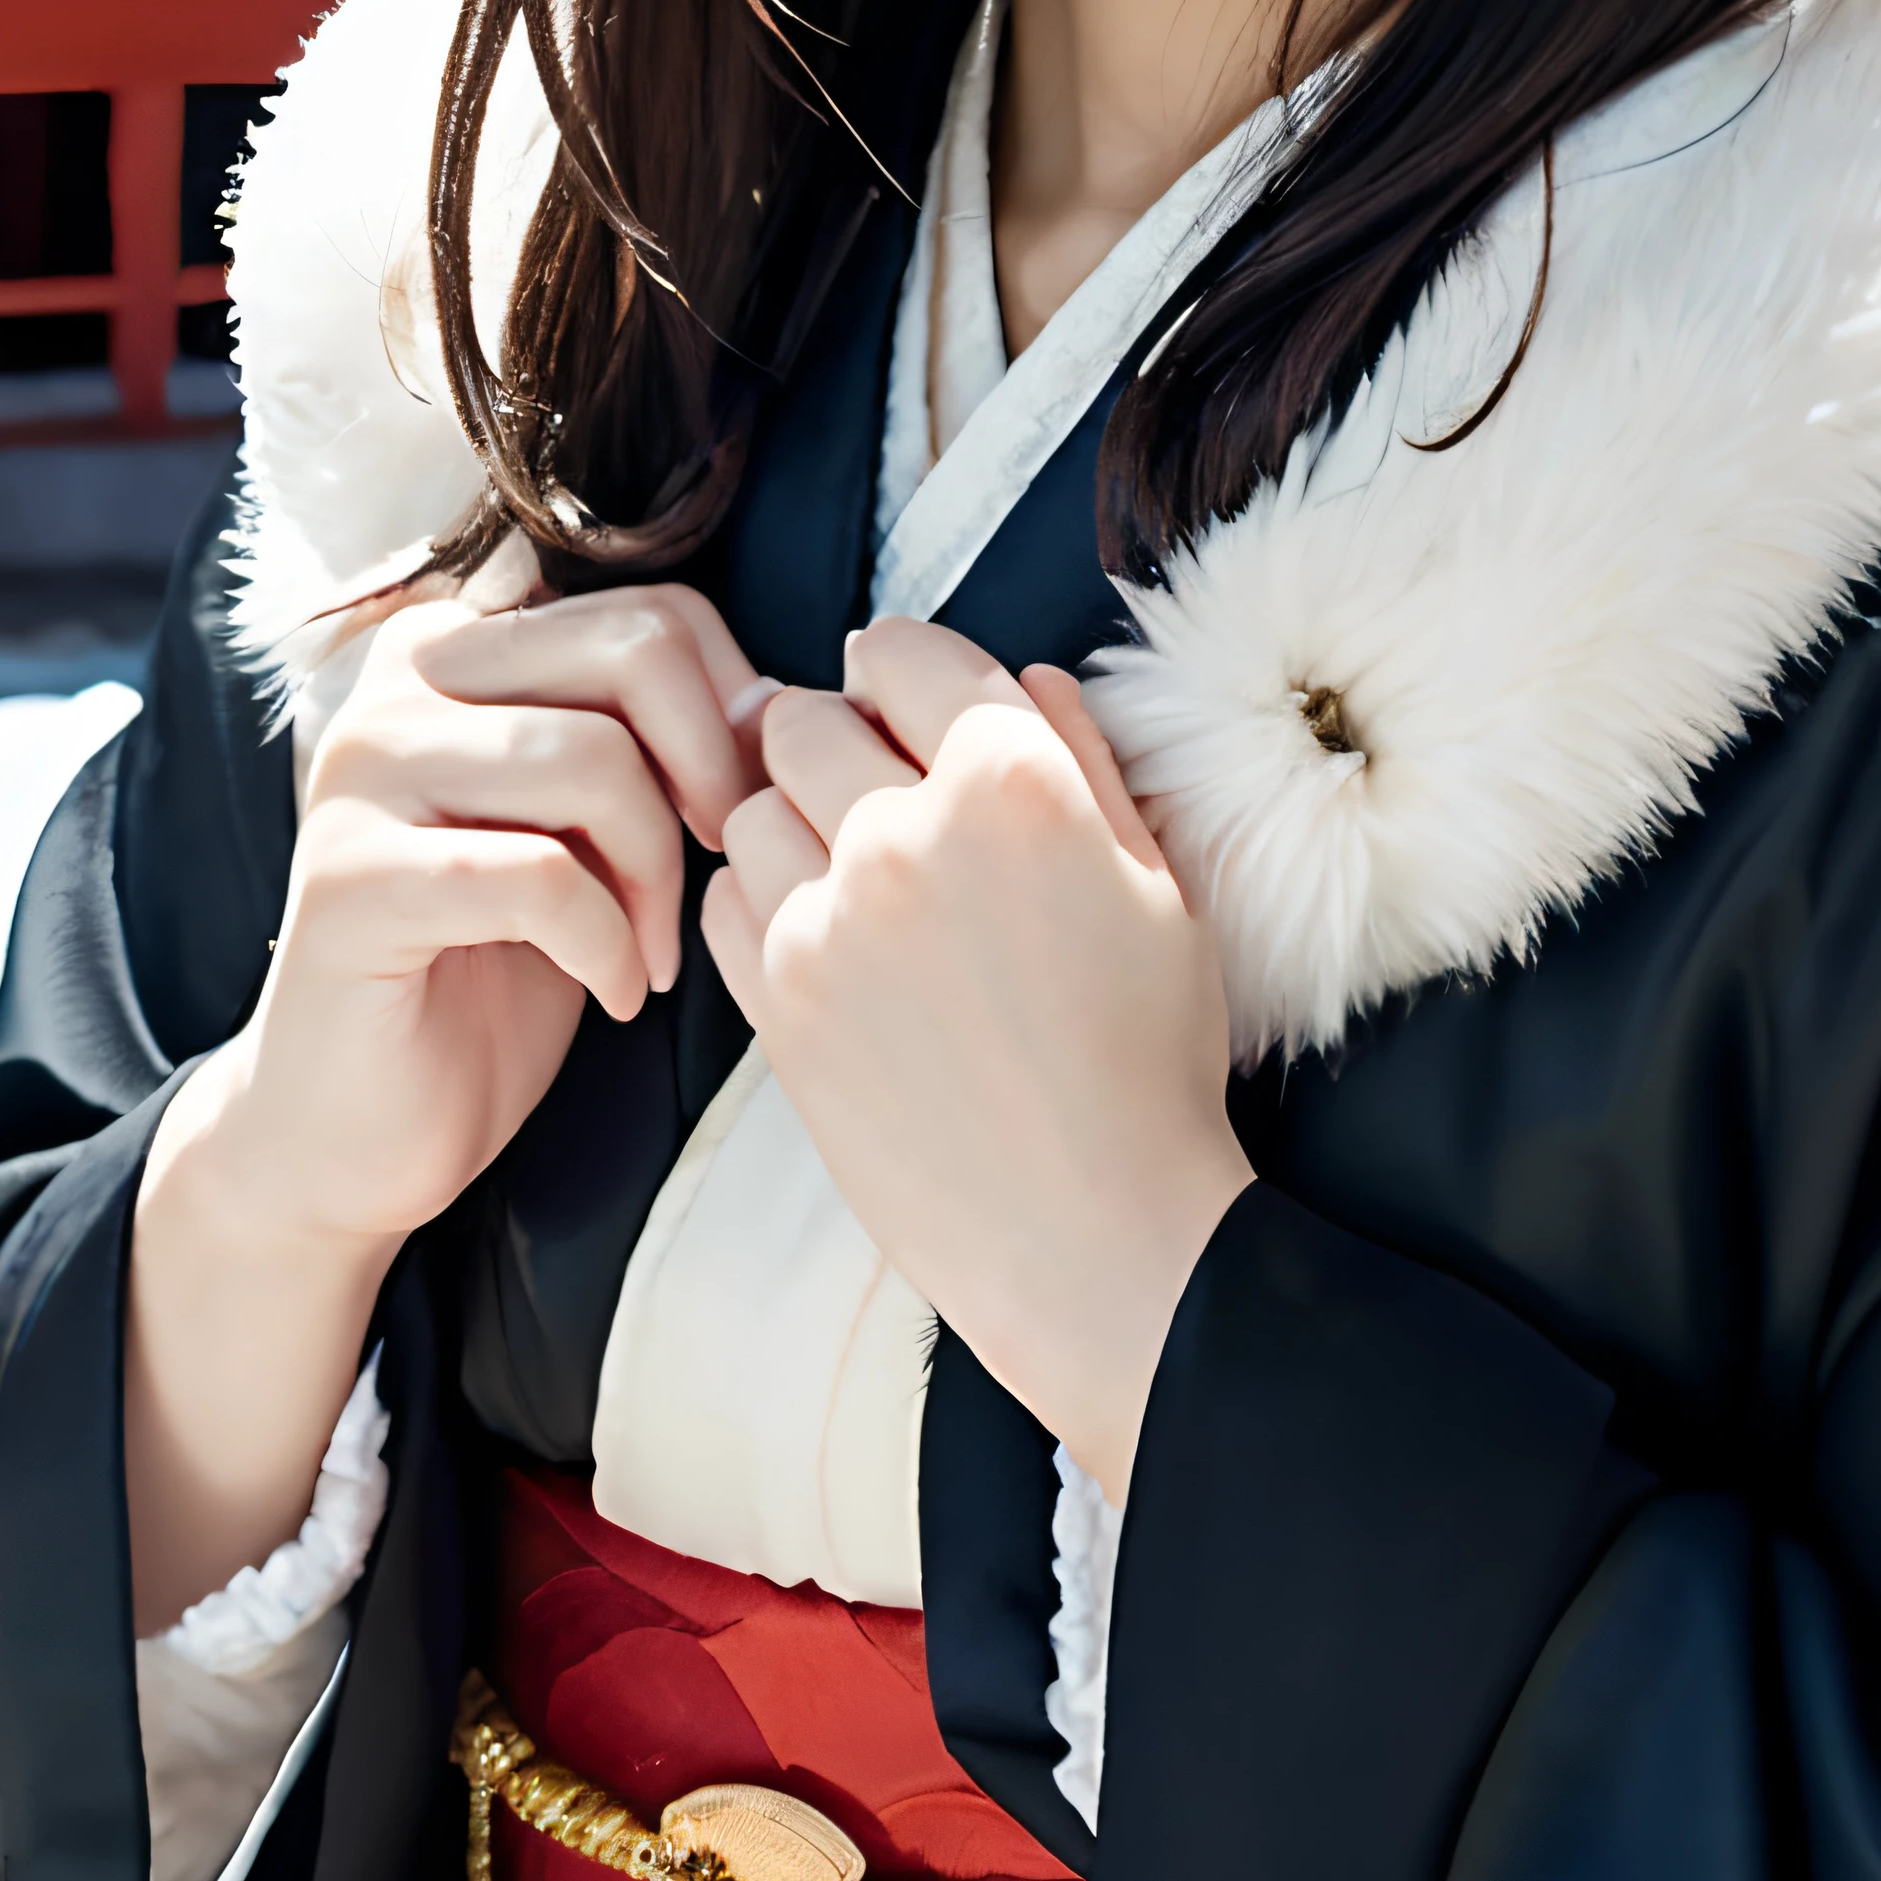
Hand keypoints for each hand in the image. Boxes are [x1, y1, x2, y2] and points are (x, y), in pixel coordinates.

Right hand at [195, 579, 772, 1250]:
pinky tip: (615, 989)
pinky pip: (539, 875)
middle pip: (634, 653)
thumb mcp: (589, 825)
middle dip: (712, 772)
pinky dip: (607, 942)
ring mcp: (363, 770)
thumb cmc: (494, 967)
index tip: (738, 809)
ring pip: (594, 760)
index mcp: (464, 642)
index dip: (731, 713)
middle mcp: (403, 677)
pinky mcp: (351, 877)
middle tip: (718, 868)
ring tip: (653, 951)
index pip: (654, 611)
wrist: (363, 1121)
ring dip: (659, 876)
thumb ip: (651, 737)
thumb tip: (776, 703)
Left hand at [702, 616, 1252, 1505]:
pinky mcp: (779, 1003)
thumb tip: (1023, 676)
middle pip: (804, 717)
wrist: (1093, 1232)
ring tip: (851, 876)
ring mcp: (828, 919)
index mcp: (1011, 780)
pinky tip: (821, 937)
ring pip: (751, 805)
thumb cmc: (1146, 1059)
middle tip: (875, 791)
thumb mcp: (1157, 881)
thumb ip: (1083, 757)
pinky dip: (758, 900)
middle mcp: (905, 830)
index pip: (903, 649)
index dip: (907, 671)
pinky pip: (724, 902)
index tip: (911, 705)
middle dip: (837, 737)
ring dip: (791, 821)